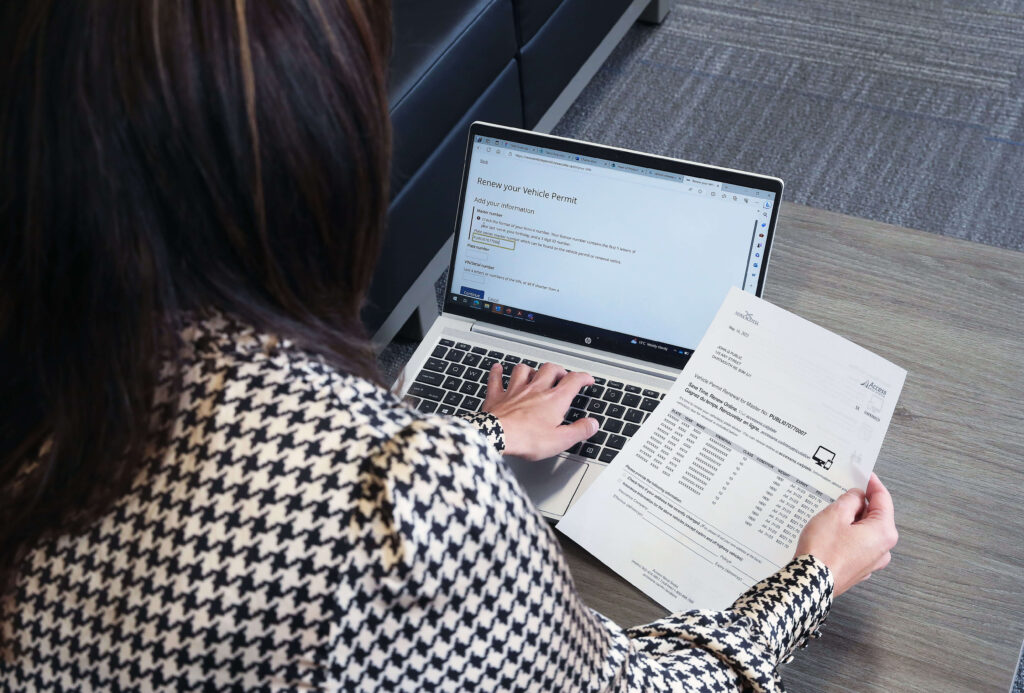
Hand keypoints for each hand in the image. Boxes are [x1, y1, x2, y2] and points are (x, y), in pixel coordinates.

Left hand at [482, 362, 598, 459]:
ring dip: (531, 369)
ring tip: (534, 373)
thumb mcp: (560, 440)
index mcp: (553, 400)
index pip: (573, 381)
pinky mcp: (497, 396)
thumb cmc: (526, 438)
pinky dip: (497, 372)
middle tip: (562, 376)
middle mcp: (535, 389)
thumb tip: (592, 424)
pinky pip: (496, 379)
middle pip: (550, 369)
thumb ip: (579, 430)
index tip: (587, 379)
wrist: (496, 435)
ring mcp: (515, 390)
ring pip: (524, 370)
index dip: (583, 378)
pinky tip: (497, 368)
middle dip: (559, 370)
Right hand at [795, 473, 897, 596]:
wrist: (809, 583)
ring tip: (832, 514)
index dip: (873, 484)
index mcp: (883, 532)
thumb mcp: (835, 514)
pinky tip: (831, 533)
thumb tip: (856, 497)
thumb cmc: (823, 551)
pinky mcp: (858, 570)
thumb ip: (850, 500)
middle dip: (861, 504)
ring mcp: (871, 562)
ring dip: (852, 521)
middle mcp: (883, 549)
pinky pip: (858, 545)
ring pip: (866, 532)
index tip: (866, 475)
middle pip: (876, 517)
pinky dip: (848, 536)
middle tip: (845, 492)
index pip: (884, 500)